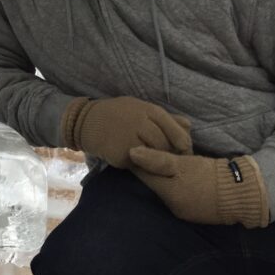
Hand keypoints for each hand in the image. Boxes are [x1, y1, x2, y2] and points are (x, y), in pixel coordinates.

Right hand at [62, 96, 191, 168]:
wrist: (85, 121)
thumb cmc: (118, 115)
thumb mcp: (140, 109)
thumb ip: (165, 118)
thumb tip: (189, 127)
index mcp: (150, 111)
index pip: (179, 134)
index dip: (184, 147)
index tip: (183, 154)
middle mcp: (142, 123)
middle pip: (167, 147)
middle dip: (169, 156)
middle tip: (167, 161)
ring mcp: (131, 138)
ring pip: (155, 157)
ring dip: (155, 161)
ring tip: (151, 160)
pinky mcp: (121, 154)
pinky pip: (139, 164)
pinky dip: (139, 165)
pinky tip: (131, 159)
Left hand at [130, 147, 268, 227]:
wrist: (242, 193)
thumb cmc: (210, 175)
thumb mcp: (182, 163)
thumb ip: (156, 159)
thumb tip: (130, 152)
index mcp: (166, 193)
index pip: (142, 175)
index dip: (139, 161)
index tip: (138, 148)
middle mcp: (171, 206)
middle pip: (154, 184)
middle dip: (153, 170)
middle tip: (155, 154)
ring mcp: (184, 212)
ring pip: (167, 190)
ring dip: (167, 178)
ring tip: (172, 165)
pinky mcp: (196, 214)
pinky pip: (180, 197)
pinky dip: (179, 186)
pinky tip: (184, 178)